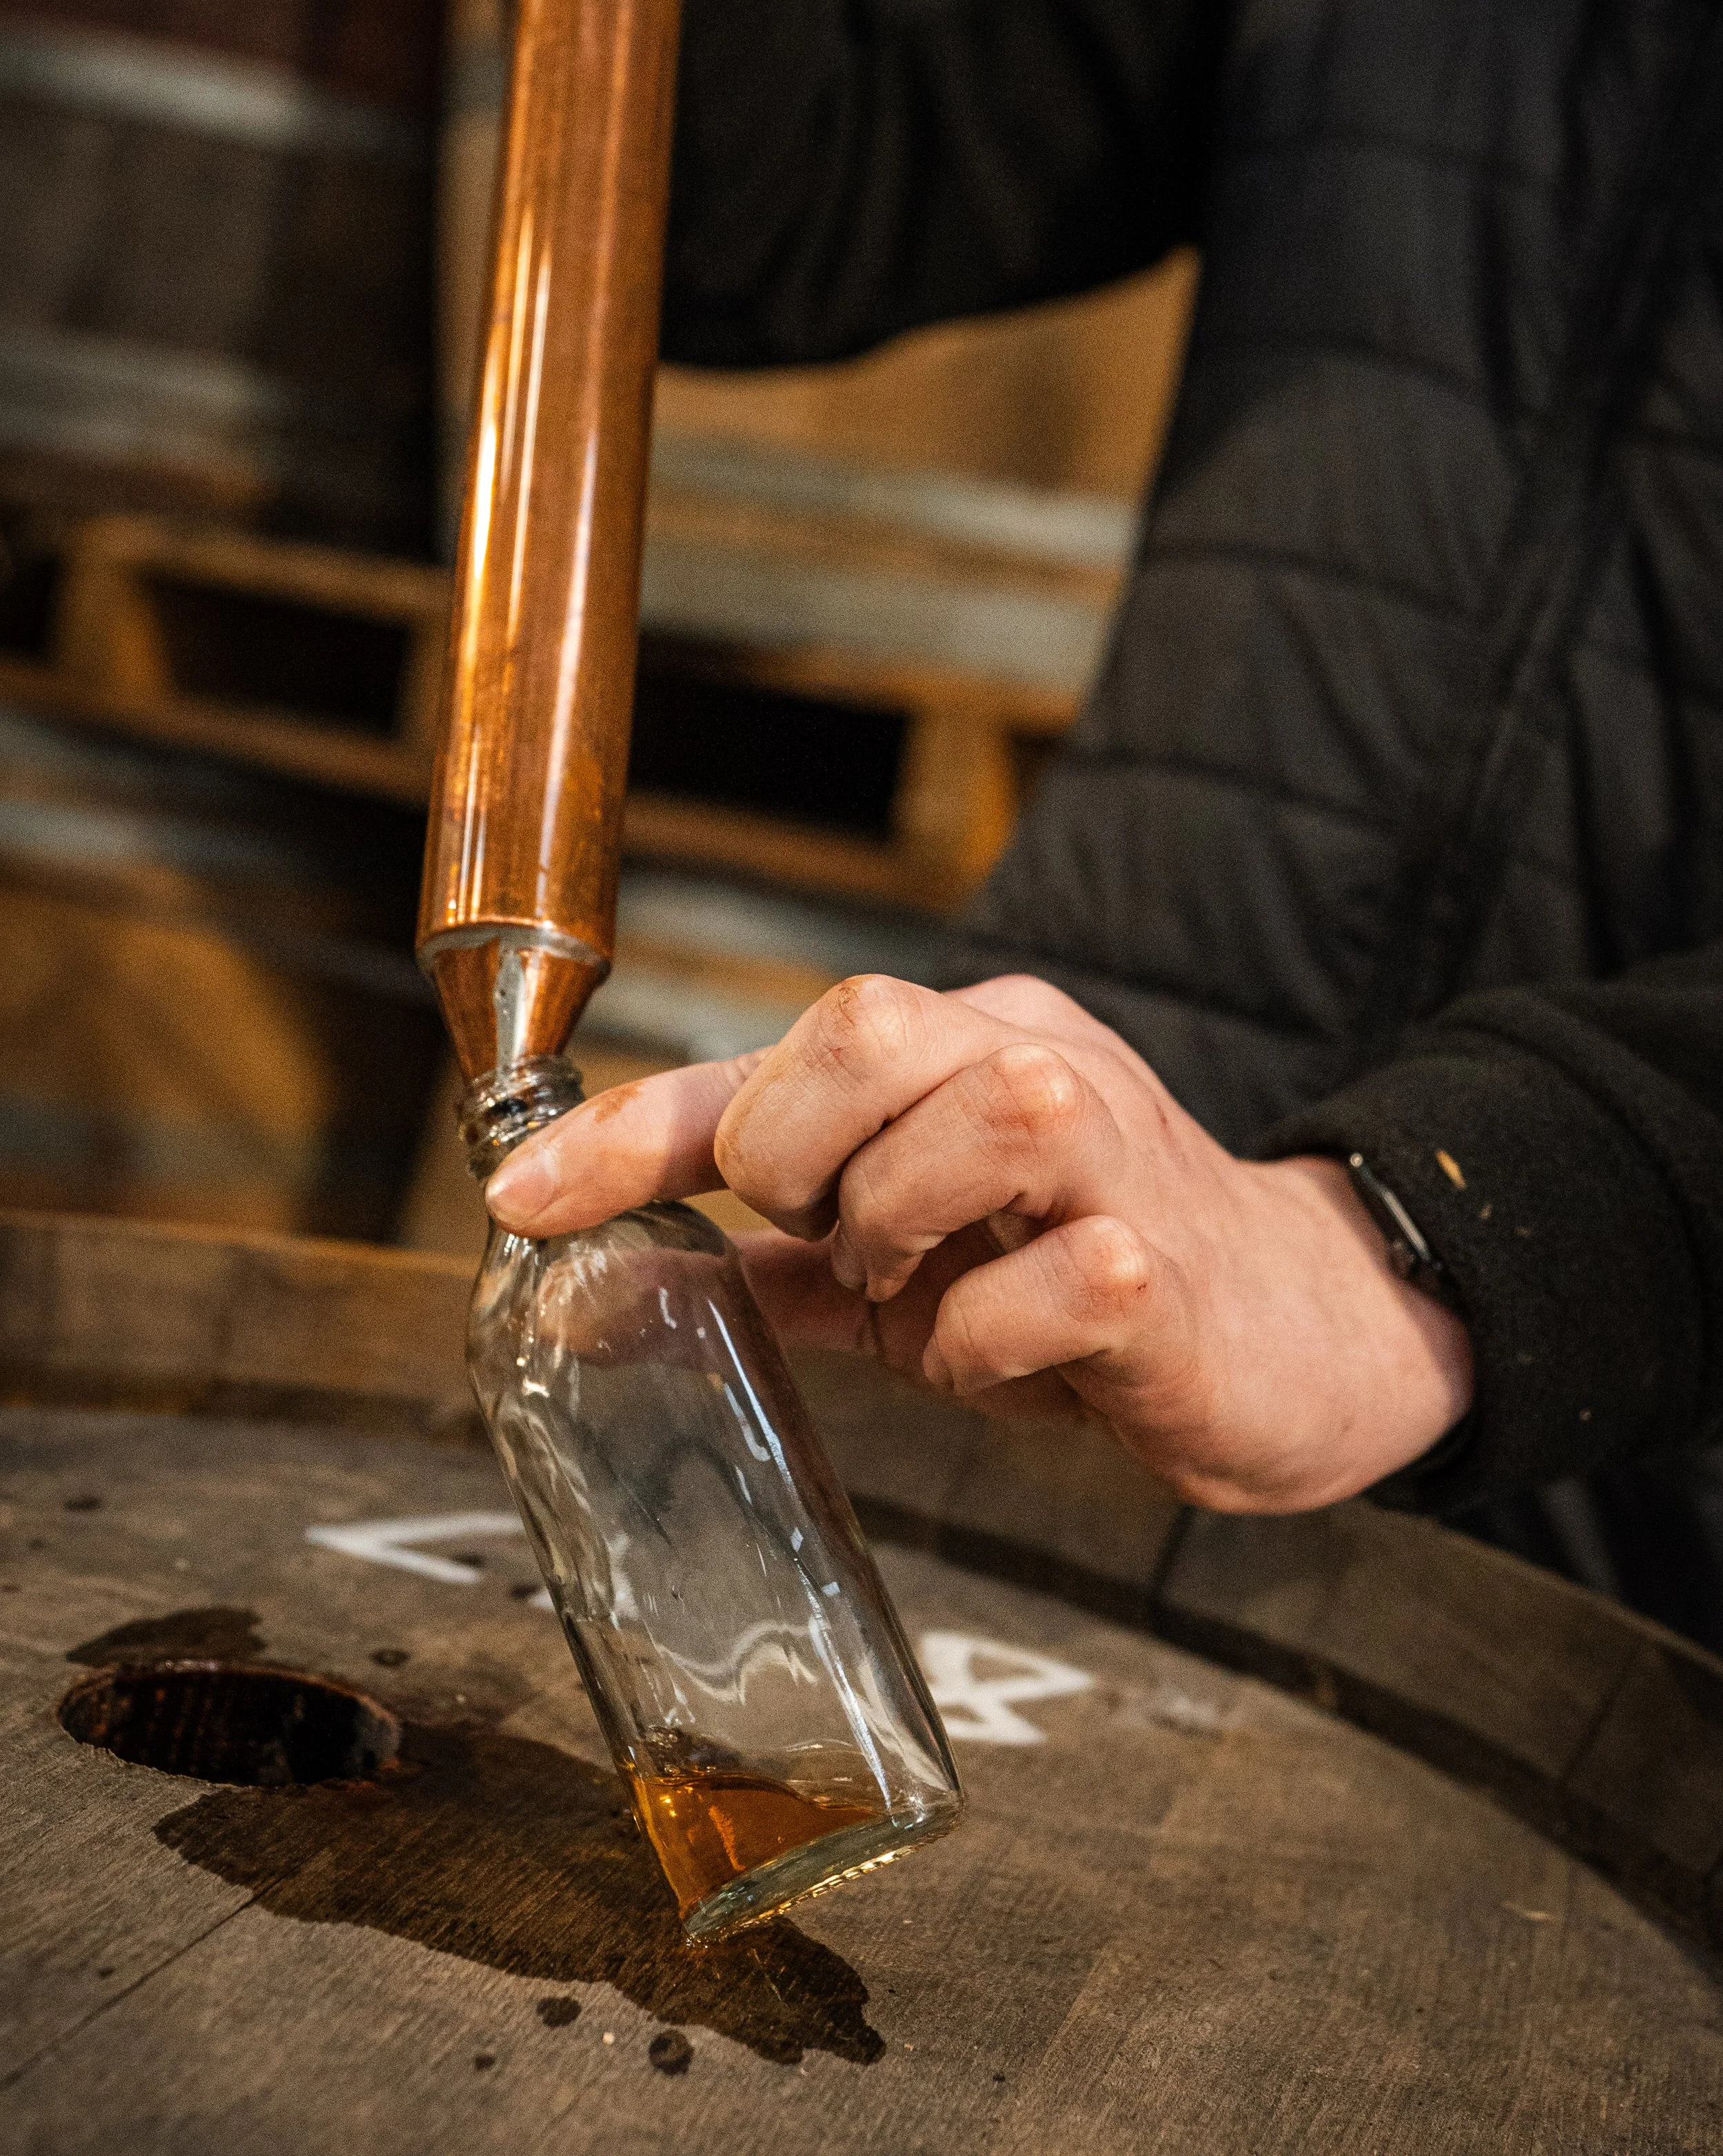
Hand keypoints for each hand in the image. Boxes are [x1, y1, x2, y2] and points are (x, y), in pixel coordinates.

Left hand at [486, 974, 1472, 1511]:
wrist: (1299, 1337)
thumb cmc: (1082, 1283)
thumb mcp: (902, 1268)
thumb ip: (762, 1266)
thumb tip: (585, 1286)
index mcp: (966, 1042)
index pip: (778, 1047)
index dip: (639, 1126)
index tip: (522, 1196)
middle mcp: (1042, 1063)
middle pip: (872, 1021)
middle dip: (792, 1147)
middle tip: (814, 1236)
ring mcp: (1121, 1155)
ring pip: (982, 1112)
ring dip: (901, 1229)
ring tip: (915, 1295)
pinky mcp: (1175, 1268)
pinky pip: (1067, 1274)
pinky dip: (997, 1336)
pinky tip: (1011, 1356)